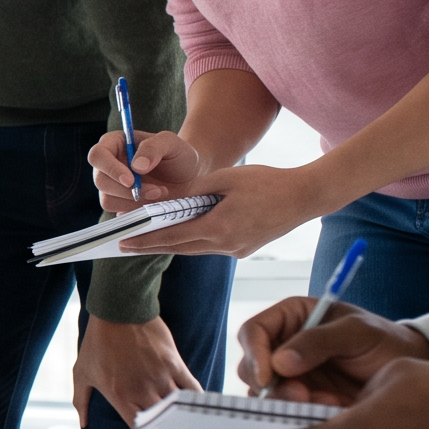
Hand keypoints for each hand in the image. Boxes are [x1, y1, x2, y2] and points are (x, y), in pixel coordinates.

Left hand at [75, 315, 200, 428]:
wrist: (119, 310)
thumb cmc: (97, 342)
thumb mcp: (82, 372)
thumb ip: (81, 400)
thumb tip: (83, 424)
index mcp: (120, 396)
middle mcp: (142, 390)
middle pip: (163, 422)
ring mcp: (160, 376)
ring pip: (179, 407)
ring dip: (187, 420)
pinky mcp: (173, 362)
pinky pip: (190, 386)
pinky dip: (196, 398)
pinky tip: (199, 407)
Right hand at [89, 129, 207, 211]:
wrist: (190, 180)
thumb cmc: (179, 156)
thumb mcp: (171, 143)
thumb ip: (153, 148)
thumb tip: (136, 166)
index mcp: (114, 144)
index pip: (98, 155)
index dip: (110, 168)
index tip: (131, 180)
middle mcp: (108, 165)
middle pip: (100, 180)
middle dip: (127, 190)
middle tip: (157, 191)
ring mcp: (111, 187)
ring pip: (108, 200)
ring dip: (135, 201)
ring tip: (160, 193)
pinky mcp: (119, 204)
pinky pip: (118, 213)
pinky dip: (138, 211)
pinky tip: (154, 203)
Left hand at [119, 163, 327, 256]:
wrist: (306, 197)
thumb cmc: (268, 181)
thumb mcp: (226, 179)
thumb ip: (193, 191)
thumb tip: (163, 198)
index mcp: (220, 227)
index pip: (172, 237)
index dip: (145, 240)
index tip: (123, 241)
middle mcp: (226, 244)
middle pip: (179, 247)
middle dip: (151, 245)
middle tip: (124, 244)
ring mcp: (237, 250)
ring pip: (195, 248)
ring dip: (171, 244)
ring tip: (145, 240)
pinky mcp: (244, 249)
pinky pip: (211, 247)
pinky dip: (193, 241)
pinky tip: (179, 235)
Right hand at [237, 301, 428, 403]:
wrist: (407, 373)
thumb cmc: (385, 342)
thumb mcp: (358, 332)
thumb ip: (319, 341)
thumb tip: (280, 362)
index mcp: (291, 318)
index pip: (253, 332)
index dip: (254, 353)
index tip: (268, 376)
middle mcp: (283, 347)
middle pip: (250, 366)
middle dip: (268, 385)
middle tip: (299, 396)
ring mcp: (290, 377)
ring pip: (262, 394)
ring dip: (285, 403)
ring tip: (321, 404)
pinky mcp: (300, 402)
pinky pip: (283, 412)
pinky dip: (298, 416)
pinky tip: (327, 411)